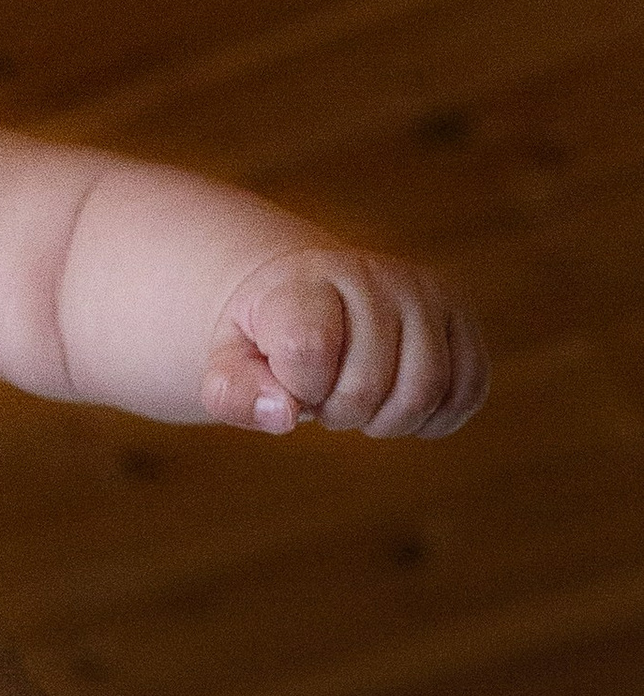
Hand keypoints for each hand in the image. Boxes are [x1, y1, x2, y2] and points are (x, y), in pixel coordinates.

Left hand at [203, 244, 487, 437]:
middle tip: (323, 396)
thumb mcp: (227, 365)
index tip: (289, 380)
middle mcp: (372, 274)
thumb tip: (285, 415)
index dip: (299, 390)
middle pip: (369, 384)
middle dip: (338, 413)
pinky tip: (401, 409)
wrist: (306, 293)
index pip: (310, 350)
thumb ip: (234, 393)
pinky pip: (469, 389)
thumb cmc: (263, 341)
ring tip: (360, 401)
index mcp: (304, 281)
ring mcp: (423, 290)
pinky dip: (435, 419)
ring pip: (424, 390)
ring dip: (386, 422)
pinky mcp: (459, 313)